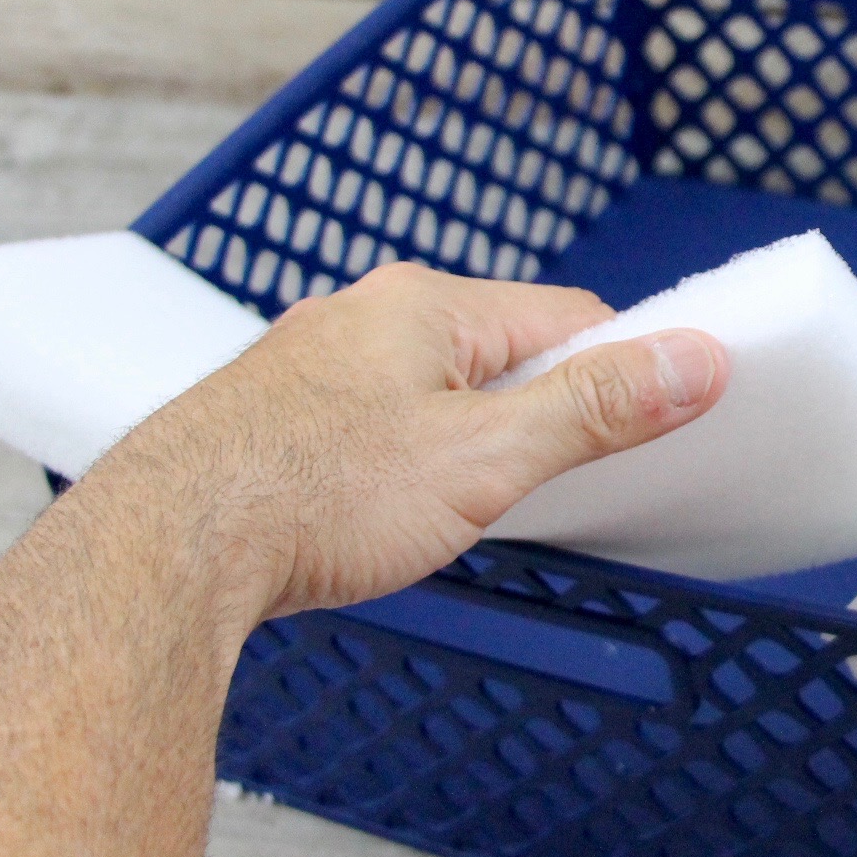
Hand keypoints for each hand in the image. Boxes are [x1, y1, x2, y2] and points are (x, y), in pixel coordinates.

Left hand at [68, 261, 728, 641]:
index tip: (644, 424)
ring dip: (462, 440)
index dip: (616, 372)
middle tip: (545, 486)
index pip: (564, 316)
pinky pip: (369, 420)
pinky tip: (380, 511)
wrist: (162, 553)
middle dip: (534, 413)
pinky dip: (397, 459)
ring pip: (428, 388)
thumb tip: (694, 360)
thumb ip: (594, 409)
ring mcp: (309, 362)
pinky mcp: (270, 414)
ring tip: (455, 508)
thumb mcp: (486, 458)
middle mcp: (363, 314)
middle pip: (496, 351)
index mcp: (424, 304)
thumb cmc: (312, 495)